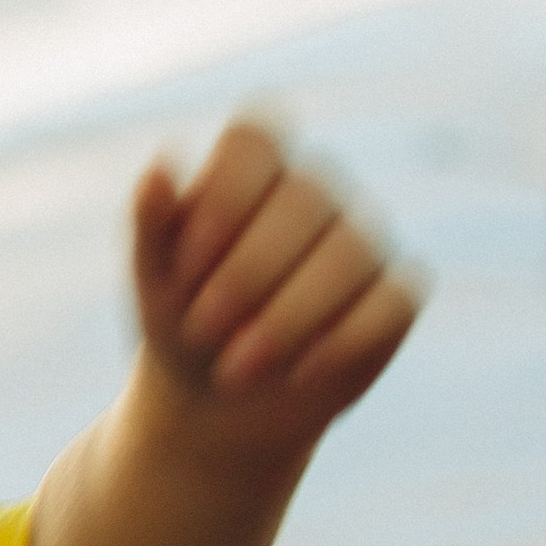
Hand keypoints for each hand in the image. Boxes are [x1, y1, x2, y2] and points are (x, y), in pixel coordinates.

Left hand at [134, 119, 420, 463]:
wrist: (214, 405)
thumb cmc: (182, 324)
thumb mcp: (156, 281)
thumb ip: (151, 223)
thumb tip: (159, 168)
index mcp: (252, 171)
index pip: (256, 140)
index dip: (224, 197)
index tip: (185, 266)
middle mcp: (314, 194)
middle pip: (305, 198)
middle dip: (248, 273)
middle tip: (200, 331)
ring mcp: (360, 241)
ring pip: (350, 254)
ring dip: (290, 316)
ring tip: (235, 370)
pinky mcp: (393, 298)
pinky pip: (394, 301)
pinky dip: (347, 338)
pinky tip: (299, 375)